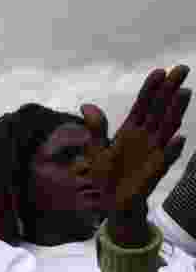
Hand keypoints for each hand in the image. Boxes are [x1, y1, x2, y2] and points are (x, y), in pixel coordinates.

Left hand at [89, 66, 190, 219]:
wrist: (110, 203)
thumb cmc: (106, 176)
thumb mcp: (96, 150)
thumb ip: (95, 128)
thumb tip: (86, 105)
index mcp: (130, 130)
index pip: (143, 105)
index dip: (150, 89)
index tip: (159, 71)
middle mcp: (145, 137)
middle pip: (159, 109)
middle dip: (169, 90)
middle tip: (181, 69)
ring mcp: (153, 151)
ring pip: (167, 128)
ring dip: (176, 111)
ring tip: (184, 92)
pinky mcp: (155, 170)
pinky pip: (166, 159)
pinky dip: (172, 149)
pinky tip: (179, 138)